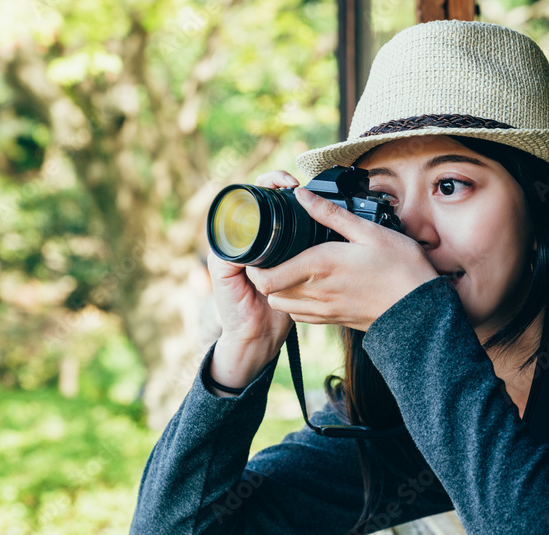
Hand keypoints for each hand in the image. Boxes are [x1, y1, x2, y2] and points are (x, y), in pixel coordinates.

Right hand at [206, 171, 298, 391]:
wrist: (260, 338)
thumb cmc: (279, 307)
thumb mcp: (299, 273)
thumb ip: (305, 251)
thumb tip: (328, 228)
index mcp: (259, 240)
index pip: (263, 200)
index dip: (275, 184)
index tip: (295, 182)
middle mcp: (241, 240)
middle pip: (249, 200)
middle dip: (267, 184)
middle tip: (287, 182)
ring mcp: (227, 250)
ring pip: (237, 213)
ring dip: (254, 198)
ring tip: (277, 189)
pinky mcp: (219, 264)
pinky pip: (229, 238)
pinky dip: (244, 227)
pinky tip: (263, 218)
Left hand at [244, 185, 439, 330]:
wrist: (421, 312)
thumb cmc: (400, 269)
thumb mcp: (368, 231)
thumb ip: (330, 213)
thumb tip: (301, 195)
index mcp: (318, 267)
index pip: (264, 278)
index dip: (256, 265)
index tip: (264, 248)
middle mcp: (315, 292)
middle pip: (269, 292)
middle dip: (266, 274)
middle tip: (276, 254)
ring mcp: (324, 310)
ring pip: (283, 306)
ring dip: (280, 289)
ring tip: (293, 269)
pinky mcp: (333, 320)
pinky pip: (301, 316)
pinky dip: (297, 302)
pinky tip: (311, 286)